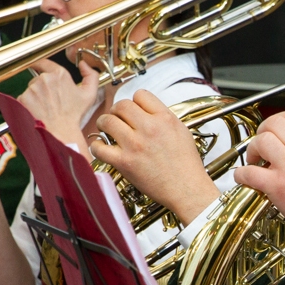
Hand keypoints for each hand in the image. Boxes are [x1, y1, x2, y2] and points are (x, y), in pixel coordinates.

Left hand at [18, 58, 99, 151]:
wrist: (60, 132)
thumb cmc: (73, 116)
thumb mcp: (89, 94)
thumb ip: (91, 75)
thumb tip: (83, 64)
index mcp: (60, 74)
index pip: (44, 62)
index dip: (42, 66)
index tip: (40, 68)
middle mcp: (45, 78)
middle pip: (38, 78)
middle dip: (43, 87)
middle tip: (52, 100)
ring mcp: (32, 88)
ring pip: (31, 88)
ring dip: (36, 96)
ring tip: (46, 108)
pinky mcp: (23, 98)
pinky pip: (23, 98)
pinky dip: (28, 104)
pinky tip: (38, 112)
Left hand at [88, 90, 220, 224]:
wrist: (186, 189)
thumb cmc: (186, 165)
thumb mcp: (181, 131)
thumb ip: (163, 118)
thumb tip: (145, 111)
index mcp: (165, 118)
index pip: (140, 95)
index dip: (135, 102)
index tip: (134, 112)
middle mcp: (149, 128)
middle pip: (121, 105)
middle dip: (117, 111)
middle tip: (117, 119)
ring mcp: (135, 145)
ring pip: (107, 121)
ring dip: (104, 124)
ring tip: (107, 130)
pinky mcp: (124, 162)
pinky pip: (99, 147)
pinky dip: (97, 146)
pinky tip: (102, 148)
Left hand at [231, 111, 284, 236]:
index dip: (277, 121)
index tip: (272, 130)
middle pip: (274, 124)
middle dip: (262, 132)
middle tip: (260, 145)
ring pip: (261, 142)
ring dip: (252, 150)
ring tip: (255, 161)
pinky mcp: (277, 186)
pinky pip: (250, 172)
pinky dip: (242, 174)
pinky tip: (244, 177)